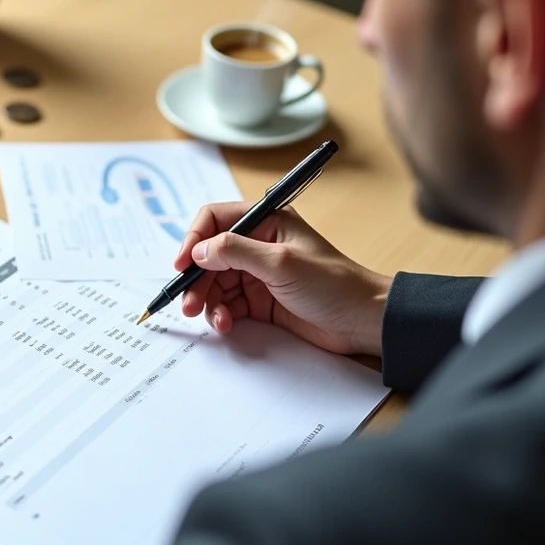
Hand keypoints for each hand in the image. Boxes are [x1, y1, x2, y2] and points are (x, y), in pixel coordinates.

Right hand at [175, 202, 391, 355]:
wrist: (362, 321)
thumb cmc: (333, 284)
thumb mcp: (281, 262)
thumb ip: (236, 251)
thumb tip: (199, 250)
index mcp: (266, 222)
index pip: (214, 220)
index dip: (193, 239)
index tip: (181, 264)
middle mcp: (257, 245)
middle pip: (209, 256)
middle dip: (196, 280)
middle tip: (189, 303)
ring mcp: (257, 274)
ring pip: (214, 283)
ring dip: (206, 300)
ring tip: (212, 318)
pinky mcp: (259, 301)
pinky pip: (226, 304)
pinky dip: (220, 314)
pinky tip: (226, 324)